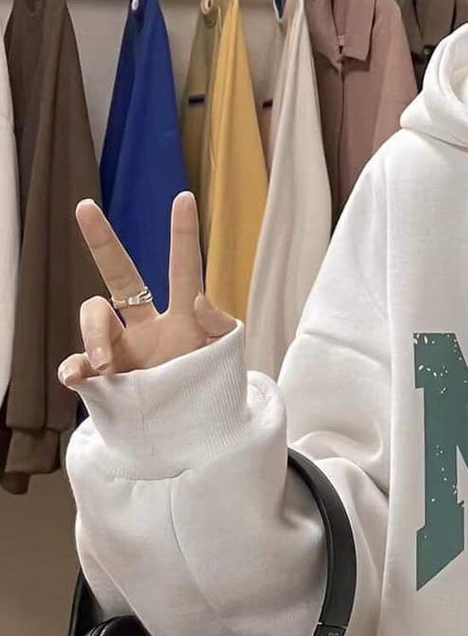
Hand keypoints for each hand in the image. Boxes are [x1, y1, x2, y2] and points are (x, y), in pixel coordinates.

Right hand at [58, 192, 234, 387]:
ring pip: (94, 317)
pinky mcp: (105, 380)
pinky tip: (78, 376)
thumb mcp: (225, 359)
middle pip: (120, 276)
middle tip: (85, 207)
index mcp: (183, 319)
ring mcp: (123, 351)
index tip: (184, 198)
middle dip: (102, 242)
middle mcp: (148, 328)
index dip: (183, 237)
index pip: (184, 271)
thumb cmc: (211, 392)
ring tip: (105, 363)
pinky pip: (78, 367)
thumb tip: (200, 300)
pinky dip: (74, 370)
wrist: (195, 438)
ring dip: (94, 334)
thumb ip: (219, 327)